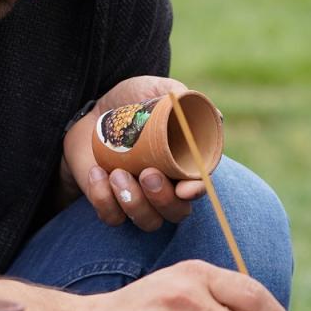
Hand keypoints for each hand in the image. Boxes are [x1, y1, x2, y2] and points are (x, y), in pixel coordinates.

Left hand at [62, 75, 204, 230]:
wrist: (93, 107)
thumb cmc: (132, 99)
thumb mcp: (156, 90)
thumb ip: (182, 97)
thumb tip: (216, 116)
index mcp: (183, 163)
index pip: (199, 186)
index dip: (196, 191)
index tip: (185, 187)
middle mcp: (165, 187)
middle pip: (176, 213)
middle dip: (163, 199)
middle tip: (148, 173)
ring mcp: (138, 198)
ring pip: (147, 221)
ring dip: (134, 203)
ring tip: (117, 173)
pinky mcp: (110, 202)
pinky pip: (111, 217)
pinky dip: (104, 200)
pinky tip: (97, 172)